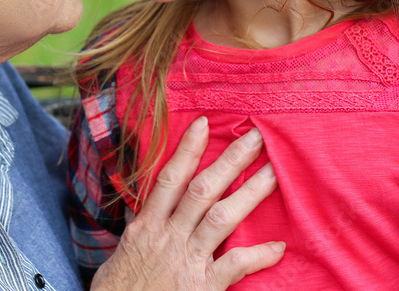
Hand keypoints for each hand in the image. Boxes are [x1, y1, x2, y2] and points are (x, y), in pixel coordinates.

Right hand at [90, 117, 283, 289]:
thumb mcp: (120, 257)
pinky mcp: (203, 286)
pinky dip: (258, 255)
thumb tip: (144, 220)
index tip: (204, 124)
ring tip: (274, 173)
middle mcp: (168, 236)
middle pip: (203, 189)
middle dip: (230, 160)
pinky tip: (278, 246)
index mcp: (146, 227)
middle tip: (256, 137)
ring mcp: (187, 259)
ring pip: (222, 217)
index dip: (187, 149)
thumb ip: (137, 235)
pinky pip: (236, 265)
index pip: (169, 179)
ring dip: (250, 193)